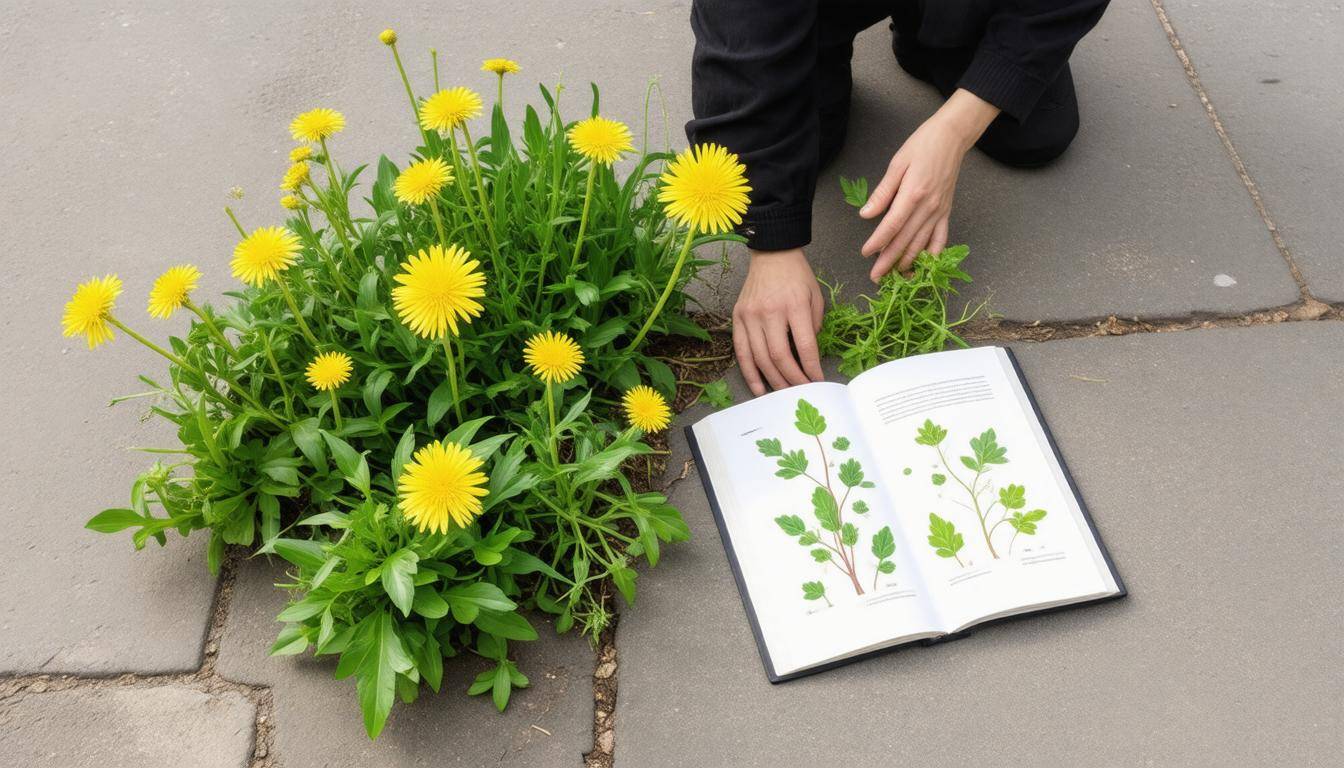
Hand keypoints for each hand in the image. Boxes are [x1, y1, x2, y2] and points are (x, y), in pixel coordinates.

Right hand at [732, 248, 825, 395]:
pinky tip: (759, 388)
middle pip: (780, 356)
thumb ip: (813, 326)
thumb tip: (808, 355)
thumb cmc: (797, 276)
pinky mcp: (737, 317)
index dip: (811, 367)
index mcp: (794, 305)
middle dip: (792, 379)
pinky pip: (742, 351)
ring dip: (773, 380)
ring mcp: (750, 315)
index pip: (804, 345)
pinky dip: (750, 373)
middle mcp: (770, 311)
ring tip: (784, 394)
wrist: (772, 253)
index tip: (818, 381)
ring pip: (760, 358)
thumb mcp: (815, 296)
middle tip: (802, 392)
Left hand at [859, 88, 999, 279]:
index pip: (892, 226)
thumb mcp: (897, 164)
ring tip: (895, 276)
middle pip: (905, 240)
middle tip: (876, 277)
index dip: (878, 242)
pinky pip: (941, 238)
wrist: (952, 138)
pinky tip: (924, 265)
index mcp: (913, 194)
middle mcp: (928, 207)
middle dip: (889, 261)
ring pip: (922, 244)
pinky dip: (933, 253)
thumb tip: (866, 214)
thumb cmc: (921, 146)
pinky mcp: (947, 212)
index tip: (866, 253)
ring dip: (908, 262)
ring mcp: (939, 211)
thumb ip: (883, 192)